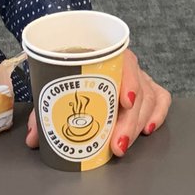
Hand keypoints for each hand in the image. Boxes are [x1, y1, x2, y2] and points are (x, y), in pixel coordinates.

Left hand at [25, 49, 170, 155]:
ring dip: (138, 124)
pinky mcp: (145, 88)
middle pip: (138, 90)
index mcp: (106, 53)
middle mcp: (126, 65)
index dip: (129, 81)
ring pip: (149, 99)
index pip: (126, 62)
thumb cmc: (67, 66)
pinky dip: (157, 114)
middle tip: (117, 144)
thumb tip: (35, 138)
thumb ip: (43, 109)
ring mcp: (138, 76)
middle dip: (129, 121)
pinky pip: (160, 99)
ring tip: (122, 145)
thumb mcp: (53, 82)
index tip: (125, 102)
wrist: (74, 50)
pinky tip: (147, 129)